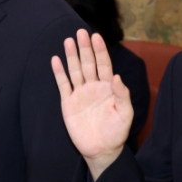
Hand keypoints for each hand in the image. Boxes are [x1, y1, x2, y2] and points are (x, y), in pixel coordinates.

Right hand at [52, 29, 132, 179]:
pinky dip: (59, 73)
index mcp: (108, 87)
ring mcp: (80, 93)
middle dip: (85, 48)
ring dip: (71, 56)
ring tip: (68, 41)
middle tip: (81, 32)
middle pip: (88, 63)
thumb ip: (122, 95)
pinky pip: (63, 85)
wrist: (101, 150)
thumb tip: (117, 77)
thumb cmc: (116, 131)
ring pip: (75, 70)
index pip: (104, 64)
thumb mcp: (125, 114)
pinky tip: (55, 60)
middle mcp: (93, 86)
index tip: (96, 36)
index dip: (100, 50)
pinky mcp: (68, 103)